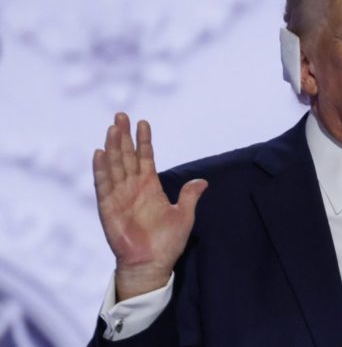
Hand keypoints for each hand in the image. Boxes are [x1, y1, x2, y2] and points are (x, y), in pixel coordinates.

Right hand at [93, 113, 207, 300]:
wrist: (152, 265)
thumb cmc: (167, 243)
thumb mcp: (184, 216)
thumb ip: (189, 196)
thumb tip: (203, 181)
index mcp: (150, 187)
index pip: (146, 158)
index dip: (144, 140)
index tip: (143, 122)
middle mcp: (133, 188)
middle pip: (127, 156)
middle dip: (124, 136)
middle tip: (120, 115)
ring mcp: (119, 196)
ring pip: (115, 166)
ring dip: (113, 147)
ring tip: (112, 127)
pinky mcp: (108, 208)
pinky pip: (103, 185)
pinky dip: (101, 169)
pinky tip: (99, 153)